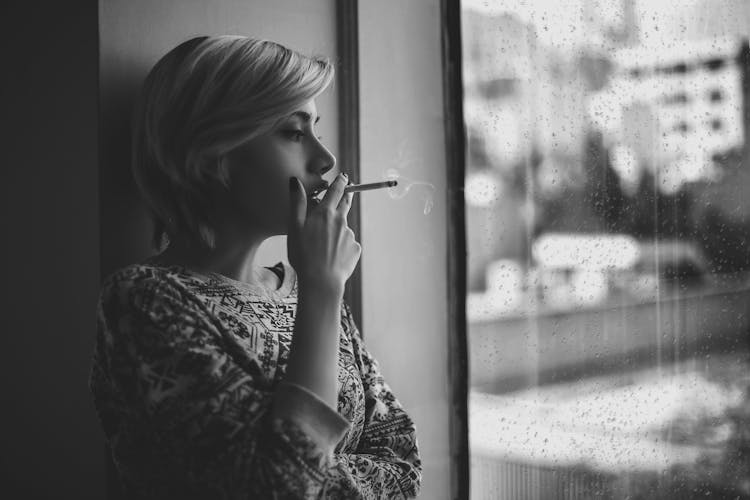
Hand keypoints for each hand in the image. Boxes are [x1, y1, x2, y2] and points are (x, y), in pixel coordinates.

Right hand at [287, 173, 360, 293]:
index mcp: (325, 213)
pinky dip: (340, 247)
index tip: (344, 176)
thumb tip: (294, 181)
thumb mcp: (294, 227)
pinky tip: (331, 257)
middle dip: (346, 195)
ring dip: (337, 230)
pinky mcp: (355, 249)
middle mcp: (341, 221)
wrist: (321, 281)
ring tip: (323, 247)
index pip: (336, 190)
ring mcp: (350, 235)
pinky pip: (347, 244)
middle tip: (348, 190)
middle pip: (346, 203)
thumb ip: (296, 203)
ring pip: (343, 227)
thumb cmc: (303, 255)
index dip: (340, 181)